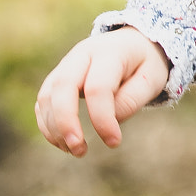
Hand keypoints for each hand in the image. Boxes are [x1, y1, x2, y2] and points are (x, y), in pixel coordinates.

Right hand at [35, 26, 169, 157]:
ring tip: (76, 151)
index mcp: (110, 52)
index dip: (102, 119)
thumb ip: (131, 99)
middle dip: (66, 122)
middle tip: (79, 150)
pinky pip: (43, 102)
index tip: (114, 142)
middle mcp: (82, 54)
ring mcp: (65, 65)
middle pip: (63, 86)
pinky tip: (64, 143)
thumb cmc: (144, 64)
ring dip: (55, 128)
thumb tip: (109, 121)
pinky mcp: (56, 78)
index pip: (98, 87)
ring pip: (47, 95)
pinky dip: (48, 125)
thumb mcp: (152, 78)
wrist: (132, 43)